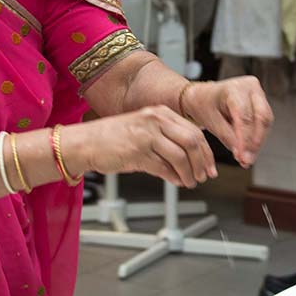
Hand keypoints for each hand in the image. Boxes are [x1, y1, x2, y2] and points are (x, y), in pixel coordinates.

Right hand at [63, 106, 216, 188]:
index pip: (194, 130)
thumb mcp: (143, 129)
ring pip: (181, 156)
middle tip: (204, 176)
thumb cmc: (112, 138)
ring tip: (190, 182)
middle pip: (192, 141)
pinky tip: (176, 182)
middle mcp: (155, 120)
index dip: (206, 151)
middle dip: (202, 162)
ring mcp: (146, 136)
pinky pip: (164, 168)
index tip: (210, 165)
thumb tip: (189, 157)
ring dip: (189, 173)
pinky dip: (174, 177)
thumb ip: (166, 138)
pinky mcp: (138, 152)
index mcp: (160, 112)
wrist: (85, 143)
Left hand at [182, 76, 273, 167]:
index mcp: (234, 89)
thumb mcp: (211, 121)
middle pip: (261, 117)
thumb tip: (241, 154)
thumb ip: (227, 137)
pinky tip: (249, 151)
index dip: (245, 139)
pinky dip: (257, 137)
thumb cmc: (204, 105)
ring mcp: (258, 93)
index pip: (244, 116)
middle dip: (255, 142)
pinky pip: (264, 121)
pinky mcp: (261, 101)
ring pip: (265, 121)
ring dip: (258, 142)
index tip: (242, 157)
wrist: (203, 95)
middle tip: (247, 160)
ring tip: (247, 159)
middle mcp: (250, 87)